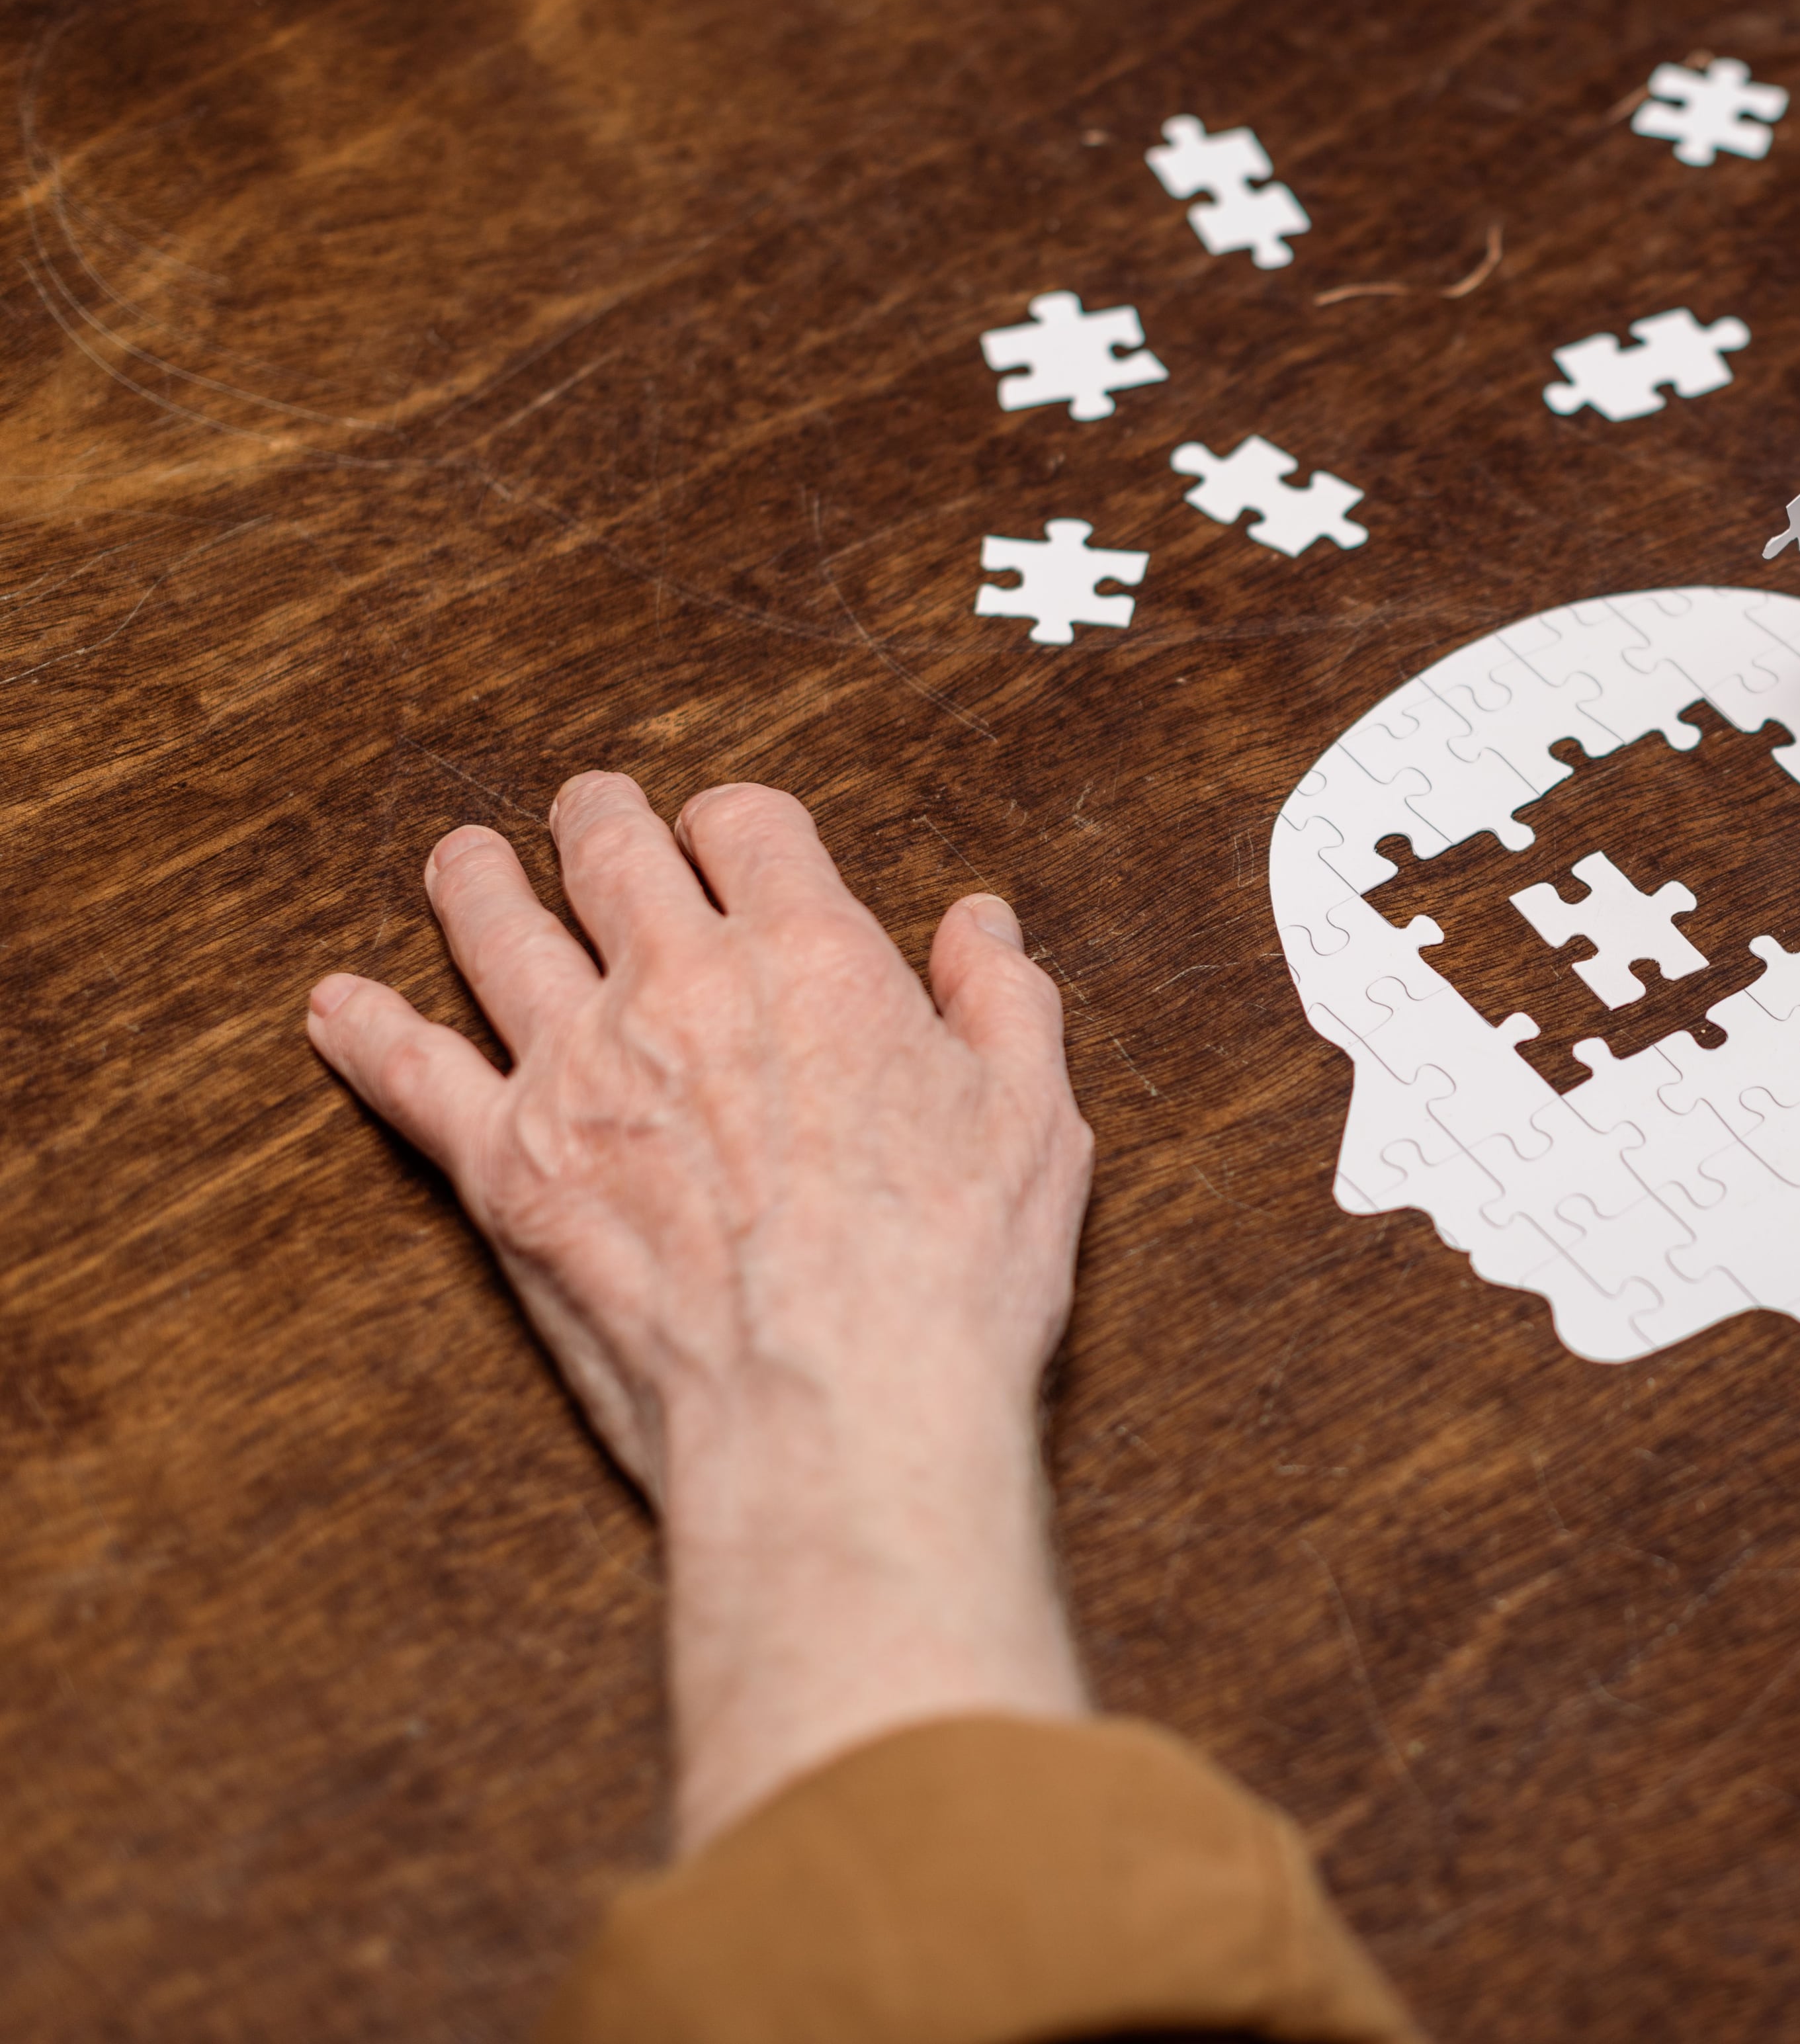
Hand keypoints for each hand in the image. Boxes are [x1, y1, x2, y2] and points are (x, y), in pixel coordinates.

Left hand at [305, 773, 1097, 1850]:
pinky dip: (366, 1030)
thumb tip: (979, 924)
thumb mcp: (1034, 1119)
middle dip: (597, 818)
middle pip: (608, 852)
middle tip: (587, 811)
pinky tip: (338, 1008)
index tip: (730, 837)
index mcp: (813, 958)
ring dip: (477, 882)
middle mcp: (681, 988)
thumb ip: (1004, 1001)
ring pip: (497, 931)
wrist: (837, 1414)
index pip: (747, 826)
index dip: (737, 821)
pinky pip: (411, 1073)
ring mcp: (578, 1072)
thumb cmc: (950, 1276)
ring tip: (465, 861)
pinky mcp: (508, 1168)